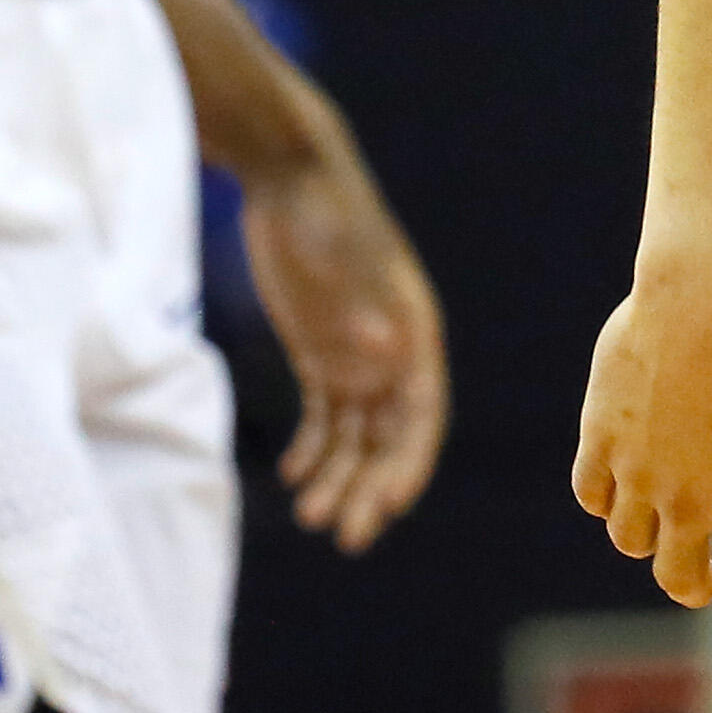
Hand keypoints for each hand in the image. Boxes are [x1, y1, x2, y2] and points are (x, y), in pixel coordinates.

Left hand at [242, 148, 449, 551]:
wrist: (289, 176)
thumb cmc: (323, 213)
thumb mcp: (344, 256)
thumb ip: (363, 303)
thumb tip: (386, 354)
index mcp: (413, 331)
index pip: (422, 414)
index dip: (410, 463)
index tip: (390, 507)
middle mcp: (393, 350)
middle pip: (392, 436)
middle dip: (374, 487)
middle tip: (347, 537)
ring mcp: (357, 352)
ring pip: (357, 434)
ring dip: (341, 477)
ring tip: (310, 517)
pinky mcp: (320, 350)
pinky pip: (324, 415)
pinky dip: (313, 448)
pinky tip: (293, 475)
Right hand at [568, 247, 711, 623]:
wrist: (708, 304)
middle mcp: (689, 506)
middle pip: (677, 578)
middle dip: (691, 585)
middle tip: (697, 580)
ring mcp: (639, 476)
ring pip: (630, 541)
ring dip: (648, 541)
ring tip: (661, 524)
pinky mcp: (601, 440)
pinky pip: (593, 494)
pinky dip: (606, 500)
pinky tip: (622, 486)